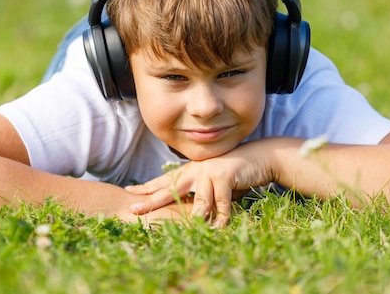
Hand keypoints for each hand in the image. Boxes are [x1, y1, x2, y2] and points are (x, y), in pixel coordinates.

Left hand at [125, 143, 274, 226]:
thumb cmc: (236, 173)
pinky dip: (220, 216)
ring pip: (198, 200)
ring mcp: (209, 171)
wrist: (259, 157)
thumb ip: (202, 196)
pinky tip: (217, 227)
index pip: (165, 180)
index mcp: (191, 171)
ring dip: (197, 218)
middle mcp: (196, 170)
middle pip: (170, 188)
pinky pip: (219, 201)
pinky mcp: (224, 175)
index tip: (130, 191)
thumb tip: (195, 214)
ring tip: (190, 231)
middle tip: (134, 210)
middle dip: (152, 200)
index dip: (148, 187)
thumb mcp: (214, 184)